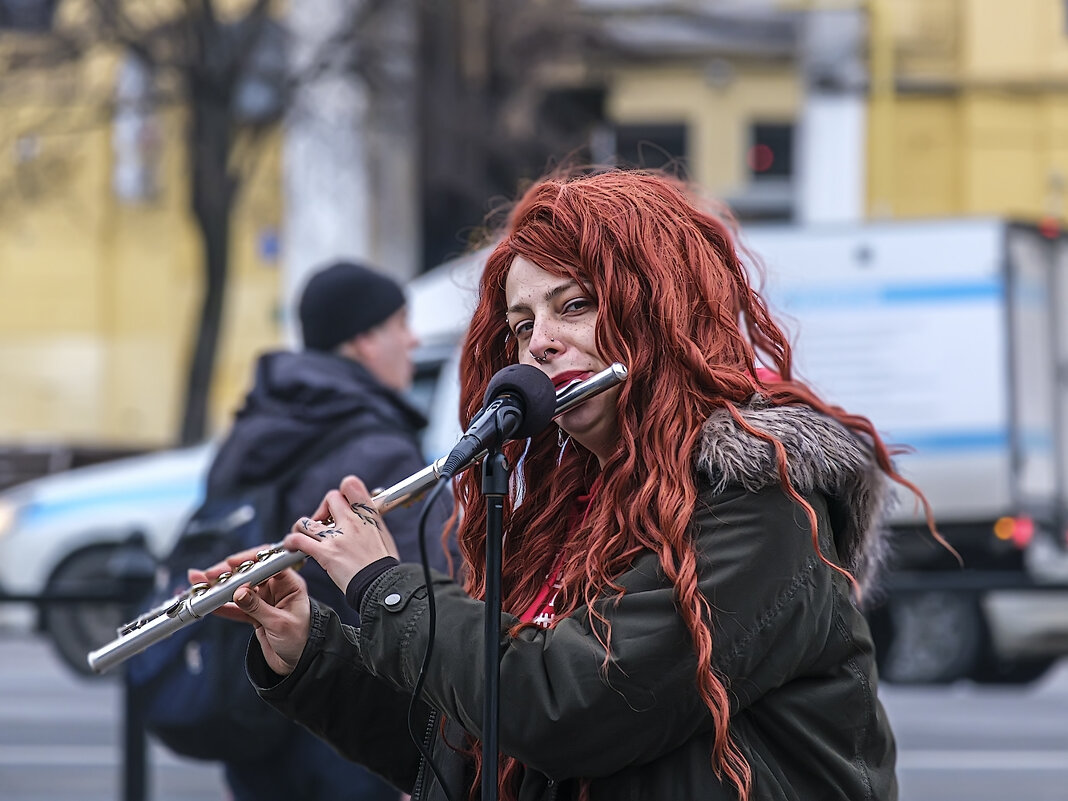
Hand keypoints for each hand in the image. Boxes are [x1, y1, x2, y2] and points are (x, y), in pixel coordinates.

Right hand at [191, 546, 310, 676]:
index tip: (232, 563)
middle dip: (228, 573)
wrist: (299, 663)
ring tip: (199, 583)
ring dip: (219, 587)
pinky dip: (220, 605)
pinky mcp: (254, 613)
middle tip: (208, 575)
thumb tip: (238, 592)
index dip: (250, 560)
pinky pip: (234, 607)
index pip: (269, 563)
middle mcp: (276, 588)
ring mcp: (264, 600)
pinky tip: (207, 603)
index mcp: (290, 584)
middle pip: (249, 573)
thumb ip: (258, 608)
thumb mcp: (280, 623)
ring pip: (238, 589)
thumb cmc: (301, 640)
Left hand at [284, 474, 399, 593]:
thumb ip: (371, 523)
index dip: (342, 492)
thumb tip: (364, 518)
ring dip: (302, 528)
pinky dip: (291, 542)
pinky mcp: (325, 553)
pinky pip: (298, 540)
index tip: (341, 505)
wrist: (383, 585)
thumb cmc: (385, 565)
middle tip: (324, 524)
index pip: (350, 484)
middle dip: (324, 509)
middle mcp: (352, 521)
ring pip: (307, 520)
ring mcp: (337, 537)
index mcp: (369, 515)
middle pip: (330, 498)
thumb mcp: (384, 536)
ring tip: (303, 535)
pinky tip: (291, 546)